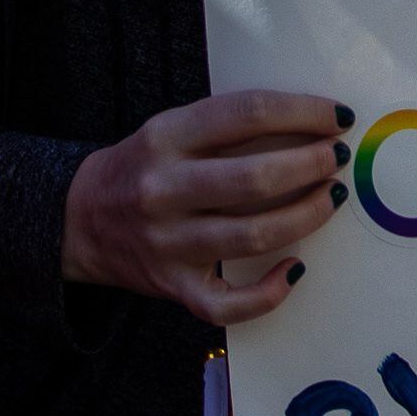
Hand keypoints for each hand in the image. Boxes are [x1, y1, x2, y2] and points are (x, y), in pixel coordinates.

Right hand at [61, 90, 345, 323]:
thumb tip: (310, 125)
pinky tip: (296, 269)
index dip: (303, 113)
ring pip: (253, 237)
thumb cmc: (144, 167)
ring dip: (306, 217)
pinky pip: (228, 302)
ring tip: (331, 199)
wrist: (78, 219)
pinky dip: (268, 292)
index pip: (247, 114)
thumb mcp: (171, 129)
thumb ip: (227, 126)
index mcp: (165, 137)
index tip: (338, 117)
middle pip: (254, 179)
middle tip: (337, 159)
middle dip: (311, 166)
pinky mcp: (173, 286)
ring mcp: (167, 242)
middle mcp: (163, 189)